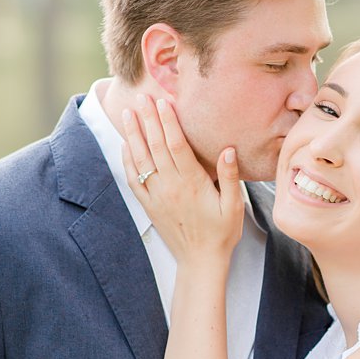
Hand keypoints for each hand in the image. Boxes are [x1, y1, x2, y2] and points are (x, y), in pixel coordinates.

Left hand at [121, 95, 242, 265]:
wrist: (200, 261)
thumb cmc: (222, 233)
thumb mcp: (233, 206)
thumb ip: (230, 176)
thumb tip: (228, 149)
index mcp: (191, 183)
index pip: (176, 145)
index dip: (167, 122)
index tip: (162, 101)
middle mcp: (170, 187)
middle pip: (155, 146)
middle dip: (147, 119)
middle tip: (140, 97)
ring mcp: (156, 196)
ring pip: (140, 159)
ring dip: (133, 134)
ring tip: (127, 113)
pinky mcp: (149, 206)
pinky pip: (133, 179)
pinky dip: (127, 160)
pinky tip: (125, 145)